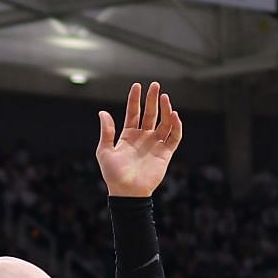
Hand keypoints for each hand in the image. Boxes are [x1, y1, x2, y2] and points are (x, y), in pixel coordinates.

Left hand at [97, 82, 182, 197]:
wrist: (127, 192)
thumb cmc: (113, 174)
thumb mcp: (104, 151)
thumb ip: (106, 132)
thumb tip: (102, 112)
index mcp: (128, 136)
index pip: (133, 113)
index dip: (135, 99)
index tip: (137, 86)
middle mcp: (143, 137)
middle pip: (150, 114)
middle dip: (152, 99)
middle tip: (155, 85)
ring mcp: (155, 144)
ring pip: (164, 122)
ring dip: (165, 109)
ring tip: (164, 97)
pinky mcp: (165, 153)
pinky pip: (174, 136)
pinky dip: (176, 126)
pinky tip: (173, 115)